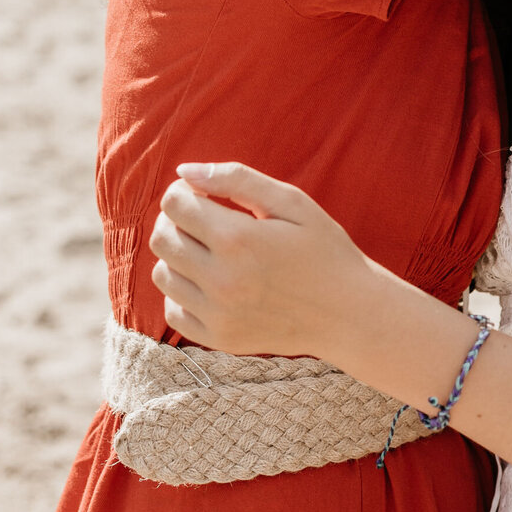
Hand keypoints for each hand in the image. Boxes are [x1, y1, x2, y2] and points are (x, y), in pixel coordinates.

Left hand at [149, 162, 367, 357]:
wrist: (349, 313)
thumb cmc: (323, 249)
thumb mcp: (291, 203)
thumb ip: (236, 180)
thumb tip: (184, 172)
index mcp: (238, 239)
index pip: (174, 205)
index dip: (184, 193)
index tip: (204, 196)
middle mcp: (221, 280)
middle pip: (162, 238)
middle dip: (176, 221)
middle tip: (205, 220)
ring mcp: (218, 314)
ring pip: (162, 274)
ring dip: (178, 257)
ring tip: (210, 252)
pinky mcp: (219, 339)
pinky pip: (173, 311)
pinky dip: (183, 293)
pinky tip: (211, 283)